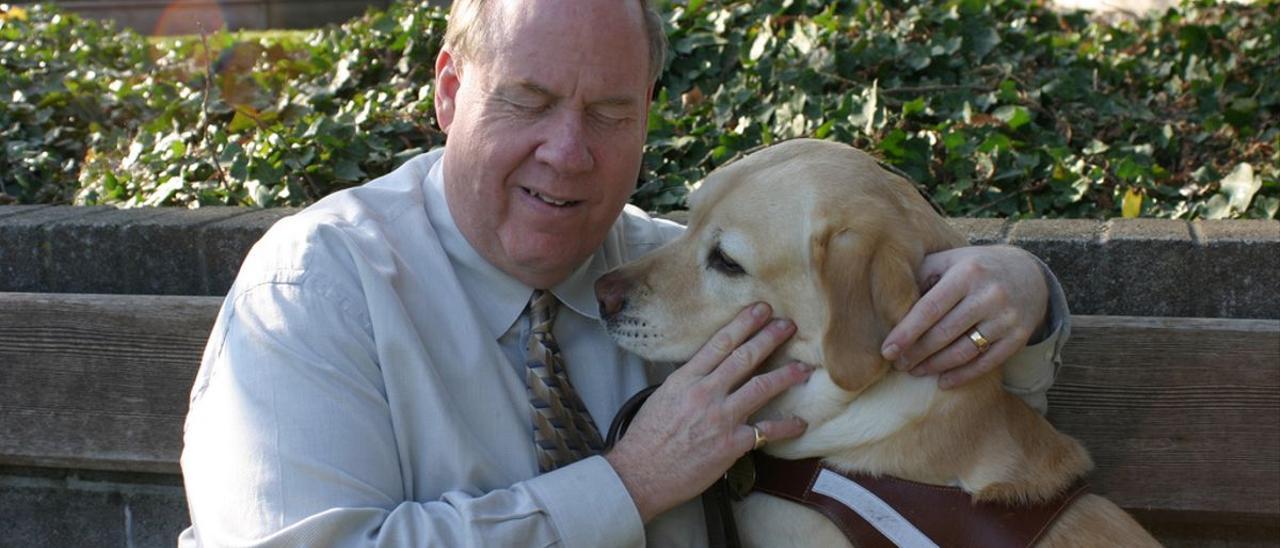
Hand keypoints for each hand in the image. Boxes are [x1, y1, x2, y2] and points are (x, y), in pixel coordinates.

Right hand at [604, 303, 810, 521]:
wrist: (640, 473)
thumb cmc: (647, 438)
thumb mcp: (663, 397)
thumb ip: (688, 381)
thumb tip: (707, 369)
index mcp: (686, 379)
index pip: (719, 343)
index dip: (743, 323)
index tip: (760, 309)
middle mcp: (705, 393)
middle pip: (744, 357)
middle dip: (769, 337)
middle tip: (788, 325)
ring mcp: (720, 418)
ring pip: (761, 387)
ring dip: (785, 375)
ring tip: (803, 367)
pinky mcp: (731, 444)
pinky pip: (766, 431)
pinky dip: (786, 426)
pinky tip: (800, 422)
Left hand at [880, 245, 1048, 388]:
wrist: (1029, 274)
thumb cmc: (974, 268)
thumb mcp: (949, 261)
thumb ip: (921, 276)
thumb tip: (888, 301)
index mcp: (967, 273)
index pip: (930, 308)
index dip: (906, 332)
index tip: (887, 350)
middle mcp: (989, 295)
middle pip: (945, 333)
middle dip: (917, 353)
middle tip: (897, 364)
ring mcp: (1006, 318)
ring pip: (964, 351)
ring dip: (935, 366)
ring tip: (915, 371)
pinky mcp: (1019, 336)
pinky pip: (986, 363)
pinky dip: (962, 376)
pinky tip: (942, 381)